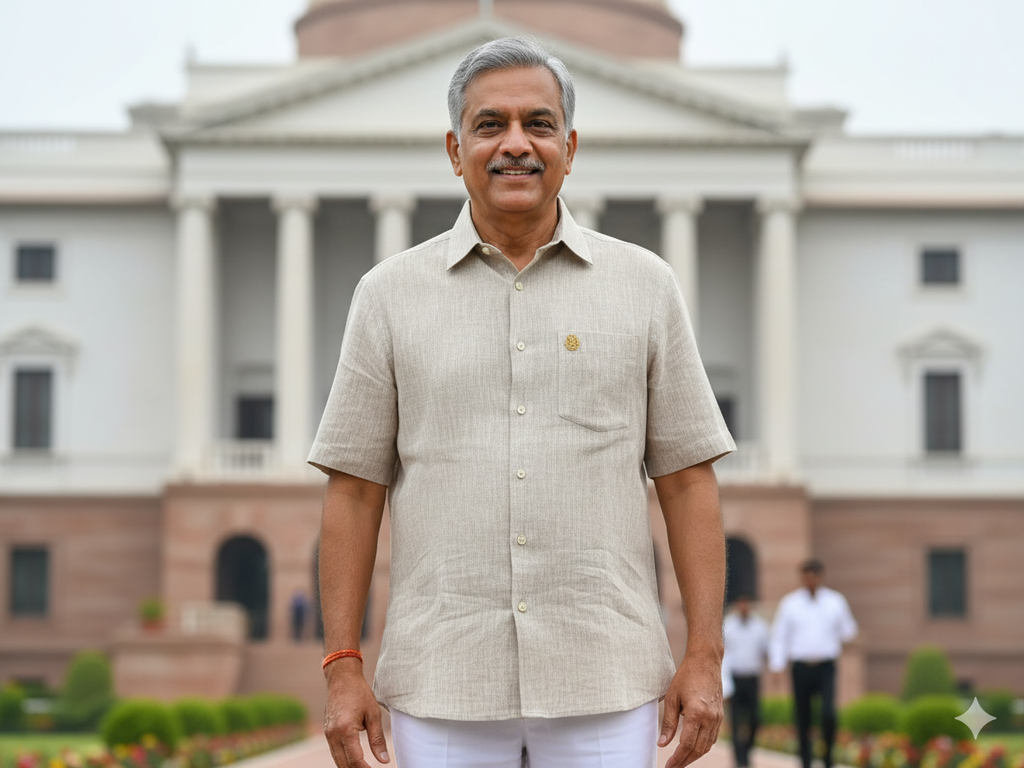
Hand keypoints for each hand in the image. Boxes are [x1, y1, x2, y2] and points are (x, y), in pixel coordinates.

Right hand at [324, 659, 389, 766]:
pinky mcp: (327, 732)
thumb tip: (384, 760)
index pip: (355, 760)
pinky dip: (343, 759)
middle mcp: (333, 734)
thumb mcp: (373, 714)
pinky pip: (334, 751)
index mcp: (346, 729)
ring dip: (349, 767)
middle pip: (343, 764)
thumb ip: (378, 739)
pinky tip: (355, 760)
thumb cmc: (359, 692)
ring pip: (337, 760)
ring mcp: (328, 734)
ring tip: (364, 767)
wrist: (342, 678)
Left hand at [658, 652, 723, 767]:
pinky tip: (693, 748)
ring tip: (681, 761)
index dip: (677, 759)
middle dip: (685, 761)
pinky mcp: (720, 716)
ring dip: (694, 756)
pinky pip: (712, 738)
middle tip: (673, 767)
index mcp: (696, 714)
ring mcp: (717, 718)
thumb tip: (662, 743)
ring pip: (706, 746)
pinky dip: (702, 746)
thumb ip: (668, 722)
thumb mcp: (672, 697)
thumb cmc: (686, 676)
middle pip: (698, 749)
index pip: (686, 745)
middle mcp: (710, 719)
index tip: (668, 766)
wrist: (706, 662)